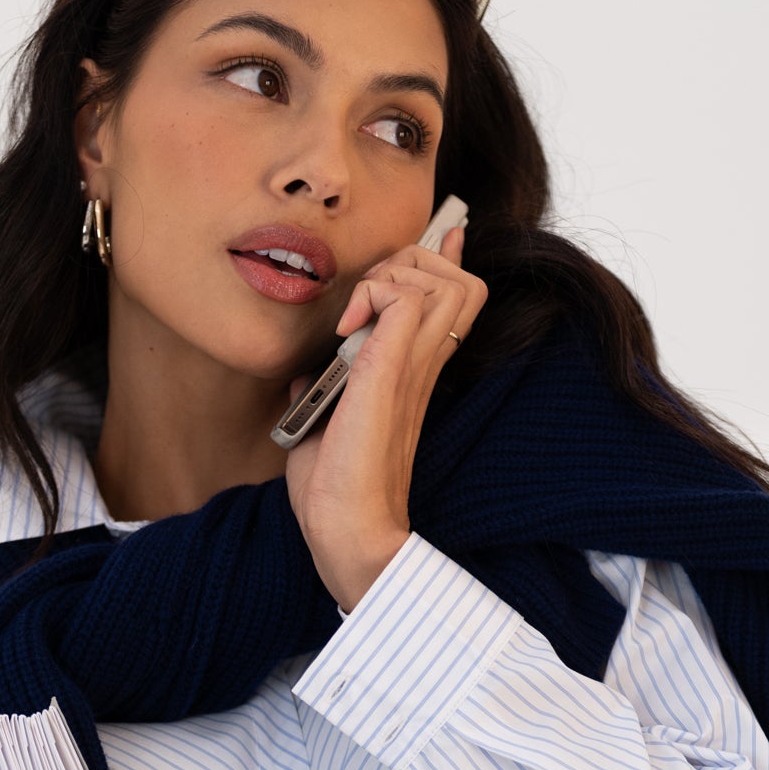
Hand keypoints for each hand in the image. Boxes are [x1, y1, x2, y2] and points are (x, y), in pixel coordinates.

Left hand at [284, 227, 486, 611]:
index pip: (456, 300)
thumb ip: (325, 390)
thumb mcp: (326, 427)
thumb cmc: (336, 493)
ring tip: (356, 317)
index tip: (441, 238)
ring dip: (393, 276)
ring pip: (444, 279)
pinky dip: (371, 296)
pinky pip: (403, 297)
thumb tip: (307, 372)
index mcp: (415, 376)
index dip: (446, 258)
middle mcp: (424, 367)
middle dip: (412, 263)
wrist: (347, 531)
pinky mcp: (389, 373)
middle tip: (366, 301)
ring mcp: (412, 368)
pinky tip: (344, 332)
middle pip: (461, 278)